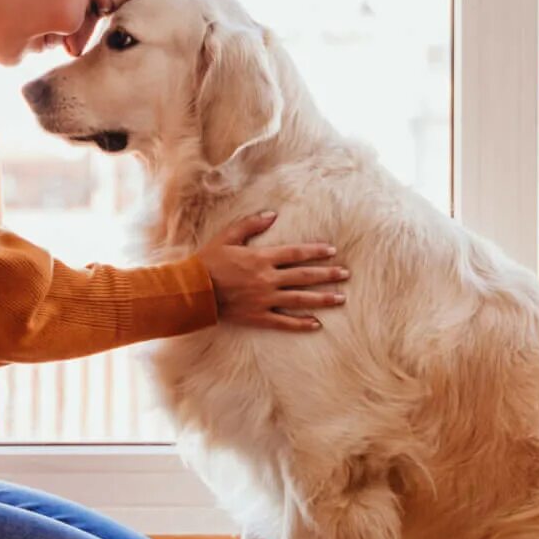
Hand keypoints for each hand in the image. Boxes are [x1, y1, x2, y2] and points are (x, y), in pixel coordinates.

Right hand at [196, 211, 347, 331]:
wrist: (193, 290)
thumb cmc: (208, 261)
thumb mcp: (227, 236)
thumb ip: (250, 224)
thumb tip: (272, 214)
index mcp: (261, 258)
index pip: (295, 253)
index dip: (315, 252)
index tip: (332, 251)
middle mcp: (267, 279)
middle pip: (304, 276)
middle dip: (327, 275)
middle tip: (346, 274)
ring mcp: (264, 299)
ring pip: (300, 299)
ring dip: (322, 299)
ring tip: (341, 298)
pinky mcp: (258, 316)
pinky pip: (284, 321)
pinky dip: (300, 323)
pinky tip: (316, 324)